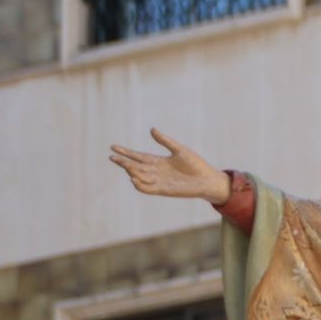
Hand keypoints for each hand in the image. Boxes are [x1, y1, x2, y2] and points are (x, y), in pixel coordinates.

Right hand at [109, 129, 229, 202]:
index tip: (113, 147)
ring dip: (131, 171)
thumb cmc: (196, 164)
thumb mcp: (179, 150)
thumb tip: (152, 129)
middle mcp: (156, 171)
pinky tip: (133, 178)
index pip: (138, 156)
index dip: (126, 152)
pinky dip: (139, 185)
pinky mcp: (163, 190)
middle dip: (124, 162)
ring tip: (126, 165)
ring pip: (139, 176)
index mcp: (158, 161)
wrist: (207, 180)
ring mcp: (158, 181)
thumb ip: (165, 141)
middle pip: (135, 166)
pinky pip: (147, 188)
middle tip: (112, 157)